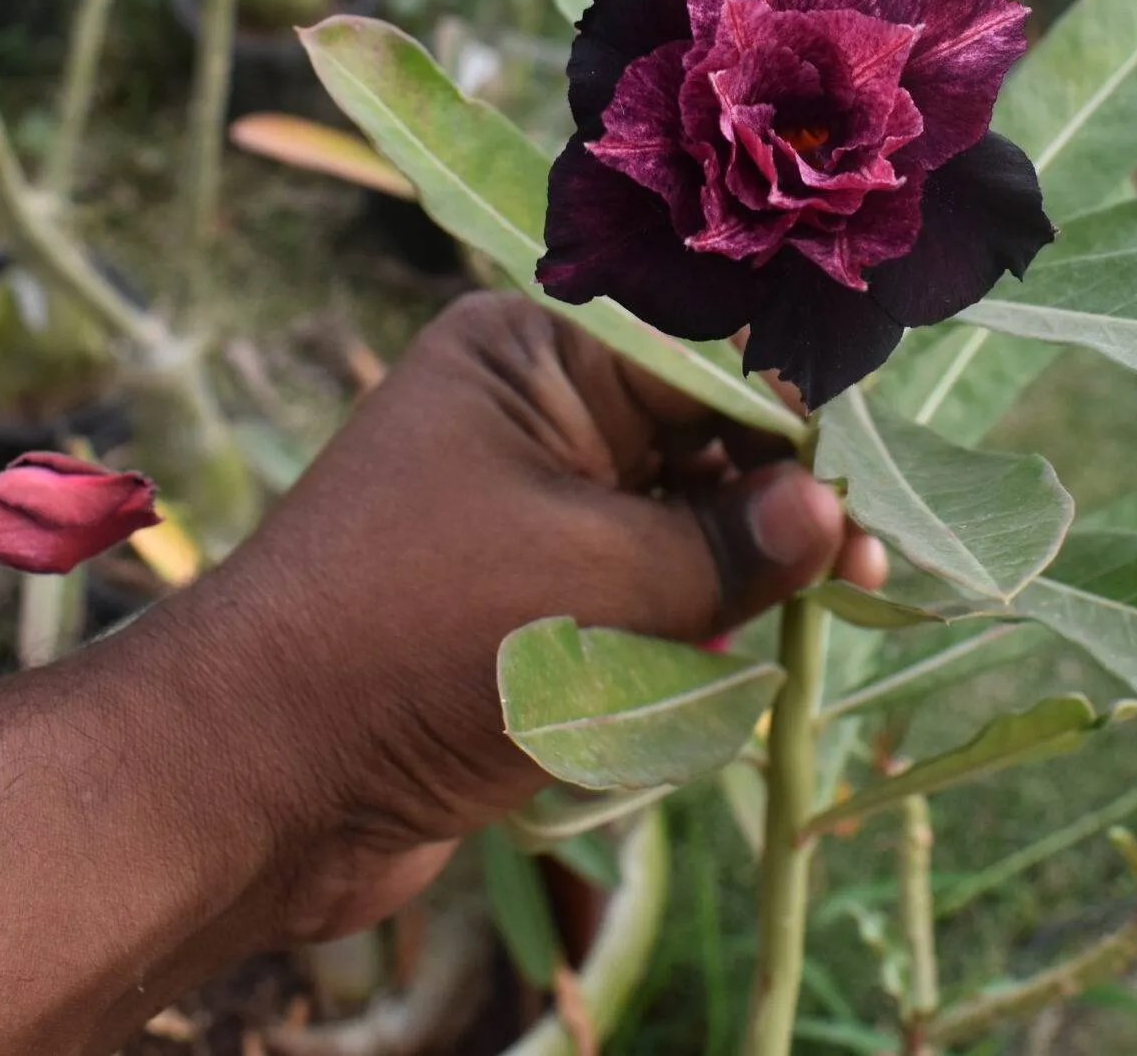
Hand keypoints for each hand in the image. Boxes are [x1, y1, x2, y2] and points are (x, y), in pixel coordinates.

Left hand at [163, 292, 885, 944]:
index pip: (704, 358)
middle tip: (871, 570)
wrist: (258, 783)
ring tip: (815, 619)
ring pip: (674, 519)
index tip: (878, 485)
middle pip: (697, 436)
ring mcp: (520, 508)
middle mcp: (527, 412)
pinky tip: (737, 658)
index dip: (797, 421)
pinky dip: (685, 624)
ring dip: (736, 575)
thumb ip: (728, 545)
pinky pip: (634, 590)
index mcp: (530, 354)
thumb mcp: (599, 582)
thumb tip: (832, 513)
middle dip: (777, 503)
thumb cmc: (417, 644)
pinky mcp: (517, 598)